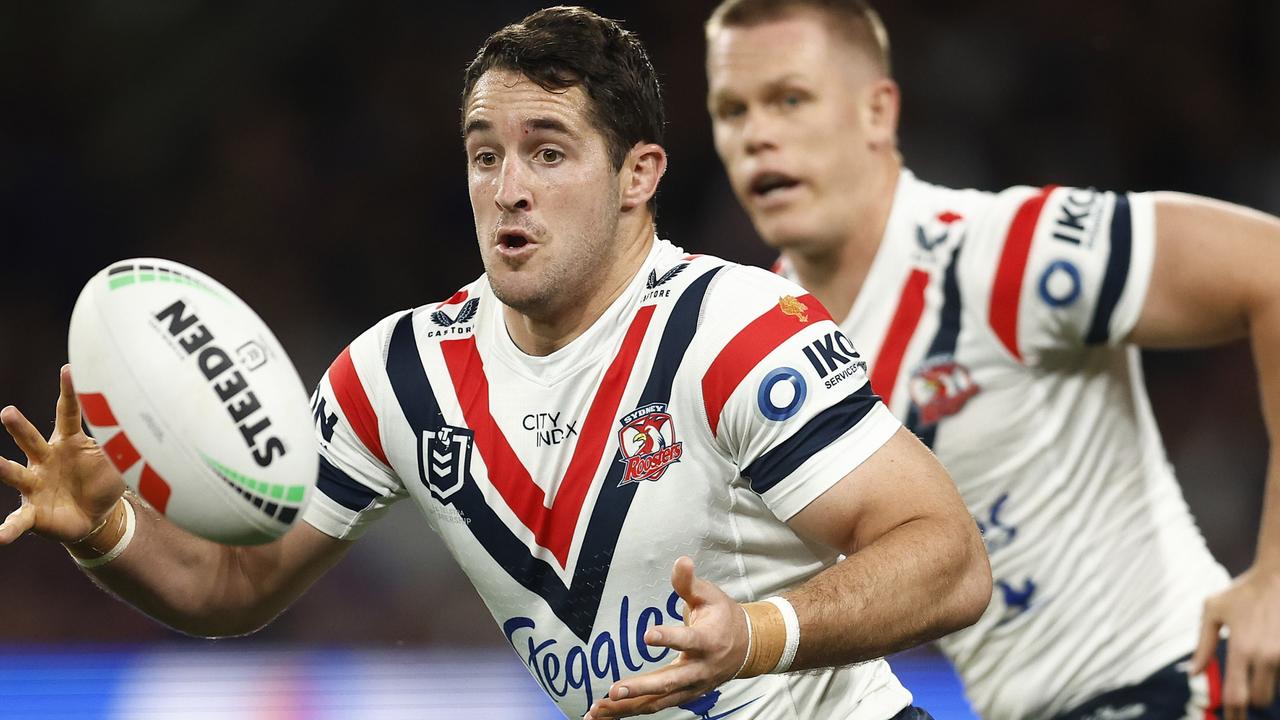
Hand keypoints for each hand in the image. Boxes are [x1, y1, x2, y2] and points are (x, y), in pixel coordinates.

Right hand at [0, 365, 125, 544]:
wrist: (97, 516)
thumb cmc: (104, 481)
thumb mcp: (120, 460)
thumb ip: (128, 441)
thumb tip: (152, 419)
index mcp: (67, 442)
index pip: (66, 413)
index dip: (68, 392)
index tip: (68, 369)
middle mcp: (45, 460)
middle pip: (30, 439)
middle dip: (18, 427)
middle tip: (7, 412)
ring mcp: (35, 485)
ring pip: (15, 474)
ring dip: (2, 468)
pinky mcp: (33, 513)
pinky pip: (18, 521)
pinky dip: (8, 529)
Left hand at [584, 556, 747, 718]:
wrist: (747, 648)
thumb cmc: (723, 618)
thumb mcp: (710, 595)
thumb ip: (689, 583)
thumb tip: (681, 560)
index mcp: (707, 641)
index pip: (687, 641)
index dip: (669, 638)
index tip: (647, 635)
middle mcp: (699, 670)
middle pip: (669, 682)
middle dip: (641, 688)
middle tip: (615, 689)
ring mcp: (690, 688)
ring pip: (657, 702)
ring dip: (627, 707)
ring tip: (598, 709)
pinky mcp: (682, 696)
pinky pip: (654, 707)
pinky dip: (629, 711)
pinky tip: (605, 714)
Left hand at [1191, 567, 1279, 719]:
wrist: (1278, 575)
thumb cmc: (1241, 592)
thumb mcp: (1212, 611)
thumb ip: (1203, 645)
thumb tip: (1195, 674)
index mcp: (1241, 648)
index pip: (1236, 695)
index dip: (1233, 713)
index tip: (1230, 719)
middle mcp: (1265, 656)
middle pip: (1260, 700)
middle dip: (1250, 701)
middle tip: (1242, 696)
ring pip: (1275, 689)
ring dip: (1264, 686)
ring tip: (1254, 666)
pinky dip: (1276, 674)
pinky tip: (1266, 660)